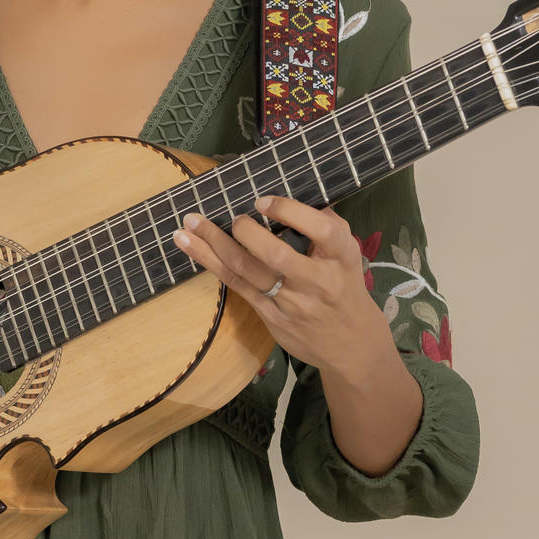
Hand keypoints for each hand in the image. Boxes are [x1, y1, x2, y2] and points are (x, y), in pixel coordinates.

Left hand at [173, 192, 424, 472]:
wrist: (351, 344)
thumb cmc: (344, 286)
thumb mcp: (347, 255)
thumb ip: (323, 227)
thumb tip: (286, 195)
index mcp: (341, 256)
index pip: (320, 229)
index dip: (288, 211)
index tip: (262, 200)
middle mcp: (317, 280)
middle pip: (275, 255)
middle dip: (245, 232)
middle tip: (229, 216)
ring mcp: (291, 302)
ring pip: (247, 271)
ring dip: (212, 247)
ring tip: (187, 227)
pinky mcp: (271, 317)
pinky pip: (237, 286)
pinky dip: (213, 264)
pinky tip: (192, 248)